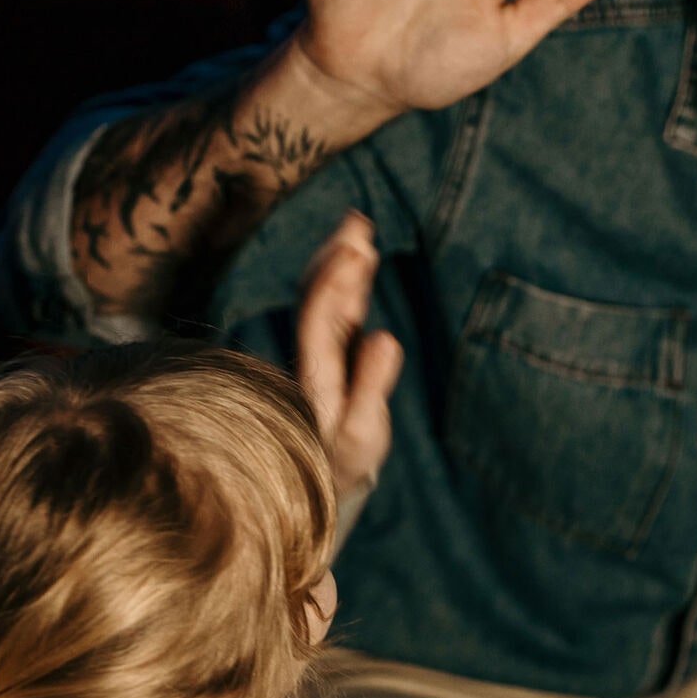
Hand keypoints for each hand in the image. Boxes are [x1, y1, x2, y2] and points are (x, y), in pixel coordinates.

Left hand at [296, 210, 403, 499]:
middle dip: (335, 259)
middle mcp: (310, 357)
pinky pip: (335, 304)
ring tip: (357, 225)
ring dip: (339, 259)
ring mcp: (320, 350)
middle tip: (356, 224)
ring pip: (323, 295)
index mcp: (314, 376)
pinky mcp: (333, 350)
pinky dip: (346, 276)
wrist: (324, 473)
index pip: (319, 319)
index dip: (335, 282)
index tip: (355, 250)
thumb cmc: (342, 459)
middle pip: (316, 297)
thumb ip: (370, 387)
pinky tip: (359, 254)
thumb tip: (385, 338)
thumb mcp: (360, 434)